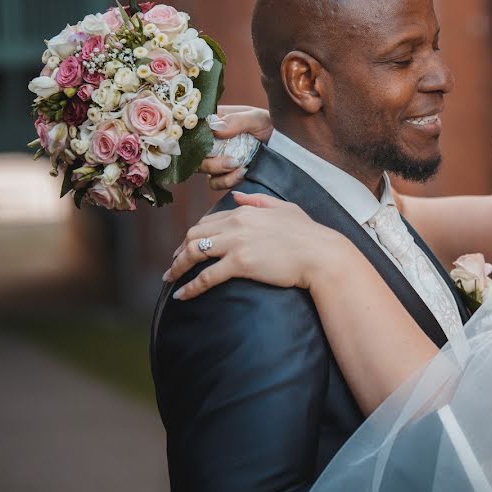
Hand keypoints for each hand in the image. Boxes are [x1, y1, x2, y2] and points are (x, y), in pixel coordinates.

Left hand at [165, 192, 349, 298]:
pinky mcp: (240, 264)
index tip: (187, 246)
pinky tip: (182, 295)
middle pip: (195, 234)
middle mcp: (236, 224)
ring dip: (178, 266)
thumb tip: (238, 195)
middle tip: (173, 265)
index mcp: (245, 210)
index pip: (209, 221)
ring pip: (194, 252)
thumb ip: (258, 200)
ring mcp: (236, 243)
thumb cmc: (308, 234)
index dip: (194, 234)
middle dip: (179, 250)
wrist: (320, 254)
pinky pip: (206, 276)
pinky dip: (190, 287)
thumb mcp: (284, 208)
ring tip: (170, 279)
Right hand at [199, 105, 272, 189]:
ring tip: (239, 167)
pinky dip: (226, 181)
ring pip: (202, 169)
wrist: (287, 146)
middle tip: (232, 161)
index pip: (194, 128)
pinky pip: (215, 182)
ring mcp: (217, 158)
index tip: (209, 141)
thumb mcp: (256, 118)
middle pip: (195, 152)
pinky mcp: (225, 174)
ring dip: (218, 171)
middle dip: (209, 160)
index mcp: (216, 121)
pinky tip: (243, 174)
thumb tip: (215, 129)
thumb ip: (237, 120)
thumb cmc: (271, 125)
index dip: (195, 136)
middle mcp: (212, 140)